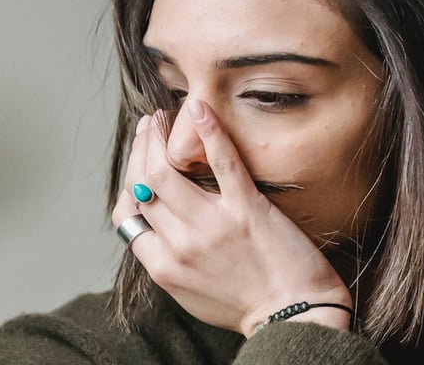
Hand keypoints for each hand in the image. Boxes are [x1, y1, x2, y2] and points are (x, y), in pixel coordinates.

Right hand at [111, 100, 351, 336]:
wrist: (296, 315)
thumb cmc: (249, 306)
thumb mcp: (192, 295)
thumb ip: (170, 262)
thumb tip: (157, 230)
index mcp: (164, 266)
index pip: (128, 213)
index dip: (130, 182)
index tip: (140, 163)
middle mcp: (180, 244)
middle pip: (143, 185)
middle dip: (141, 148)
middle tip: (149, 126)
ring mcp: (212, 225)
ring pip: (166, 169)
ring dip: (159, 136)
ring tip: (165, 118)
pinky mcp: (247, 209)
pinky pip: (221, 160)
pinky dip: (207, 130)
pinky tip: (200, 108)